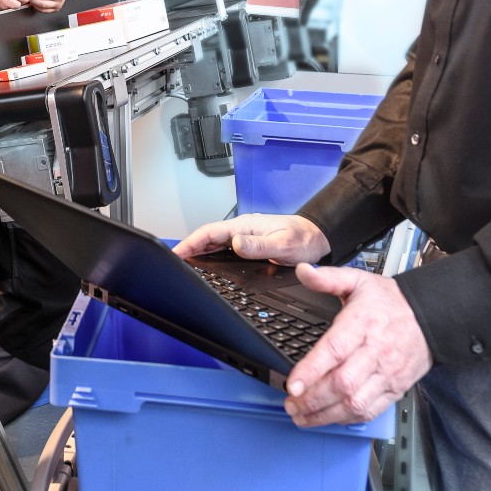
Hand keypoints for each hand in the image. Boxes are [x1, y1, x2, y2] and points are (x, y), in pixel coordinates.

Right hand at [174, 213, 327, 263]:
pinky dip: (211, 254)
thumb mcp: (282, 245)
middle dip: (189, 247)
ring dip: (198, 251)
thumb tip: (234, 244)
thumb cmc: (303, 240)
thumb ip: (258, 246)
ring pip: (214, 243)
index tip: (177, 253)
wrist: (317, 237)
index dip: (191, 242)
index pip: (210, 232)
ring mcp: (245, 236)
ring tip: (183, 263)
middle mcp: (242, 230)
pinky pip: (224, 248)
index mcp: (245, 226)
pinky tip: (206, 264)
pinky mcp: (249, 244)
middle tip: (173, 261)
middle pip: (208, 237)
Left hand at [283, 265, 431, 427]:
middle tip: (290, 404)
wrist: (431, 316)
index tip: (292, 385)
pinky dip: (346, 419)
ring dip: (325, 415)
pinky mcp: (395, 389)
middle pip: (343, 383)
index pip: (335, 349)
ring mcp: (387, 373)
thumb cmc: (391, 302)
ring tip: (302, 416)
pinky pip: (370, 411)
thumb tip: (303, 270)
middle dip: (312, 399)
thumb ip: (328, 278)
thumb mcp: (359, 281)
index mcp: (363, 323)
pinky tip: (328, 418)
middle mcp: (376, 351)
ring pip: (355, 403)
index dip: (312, 370)